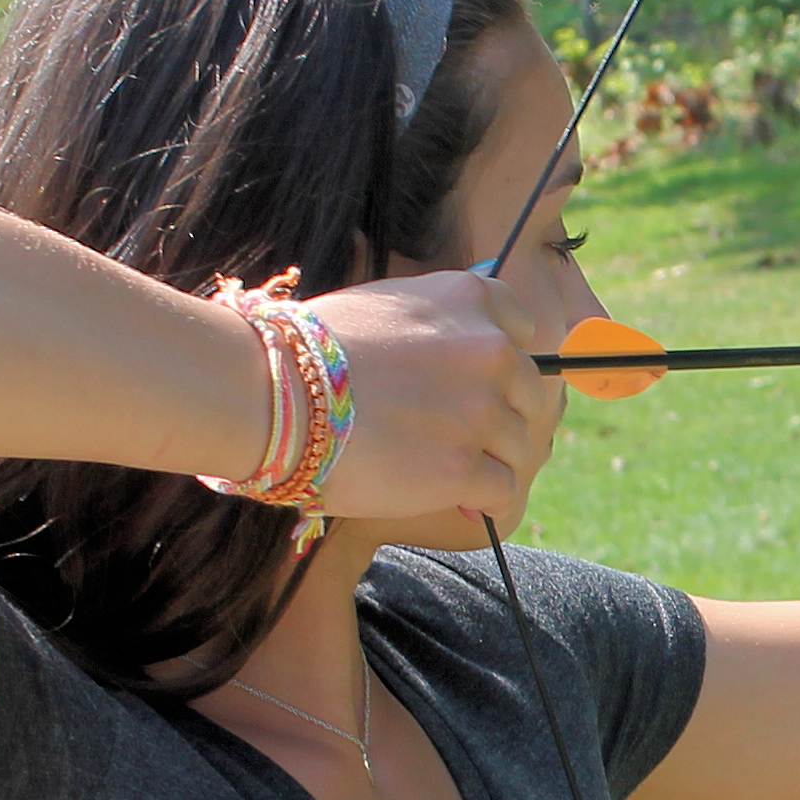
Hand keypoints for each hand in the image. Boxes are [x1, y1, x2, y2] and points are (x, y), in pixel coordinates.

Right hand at [295, 269, 563, 528]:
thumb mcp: (386, 307)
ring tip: (442, 470)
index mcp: (469, 299)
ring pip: (519, 446)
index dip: (503, 364)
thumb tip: (459, 359)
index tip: (481, 384)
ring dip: (487, 461)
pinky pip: (503, 490)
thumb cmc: (310, 352)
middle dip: (499, 418)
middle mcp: (490, 348)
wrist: (270, 392)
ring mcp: (481, 409)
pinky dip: (483, 500)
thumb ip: (436, 325)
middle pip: (529, 394)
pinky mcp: (465, 466)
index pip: (524, 328)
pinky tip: (457, 500)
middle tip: (459, 438)